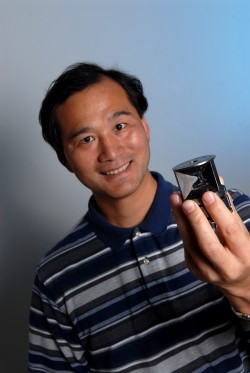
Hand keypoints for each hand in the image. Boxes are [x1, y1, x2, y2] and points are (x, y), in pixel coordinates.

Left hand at [170, 190, 249, 313]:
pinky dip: (182, 226)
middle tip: (186, 200)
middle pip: (208, 243)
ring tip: (176, 200)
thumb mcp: (242, 233)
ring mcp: (207, 271)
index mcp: (243, 255)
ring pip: (191, 244)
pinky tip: (178, 212)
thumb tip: (217, 183)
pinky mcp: (194, 269)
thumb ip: (229, 211)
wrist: (239, 281)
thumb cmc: (241, 252)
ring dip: (181, 219)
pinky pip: (186, 245)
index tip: (207, 194)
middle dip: (195, 220)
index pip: (230, 231)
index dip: (218, 212)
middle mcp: (226, 267)